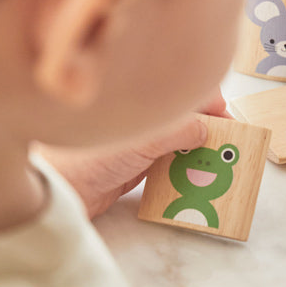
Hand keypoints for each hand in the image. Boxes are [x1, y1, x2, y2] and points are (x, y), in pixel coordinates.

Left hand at [39, 92, 231, 218]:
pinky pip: (169, 165)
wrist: (55, 192)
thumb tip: (208, 127)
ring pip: (180, 142)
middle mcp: (141, 120)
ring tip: (217, 164)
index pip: (184, 94)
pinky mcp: (135, 168)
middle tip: (228, 147)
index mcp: (140, 100)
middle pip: (186, 118)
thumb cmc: (87, 159)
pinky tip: (196, 177)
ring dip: (198, 152)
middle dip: (209, 130)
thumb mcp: (142, 142)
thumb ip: (179, 131)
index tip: (230, 123)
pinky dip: (184, 169)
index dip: (211, 105)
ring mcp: (138, 144)